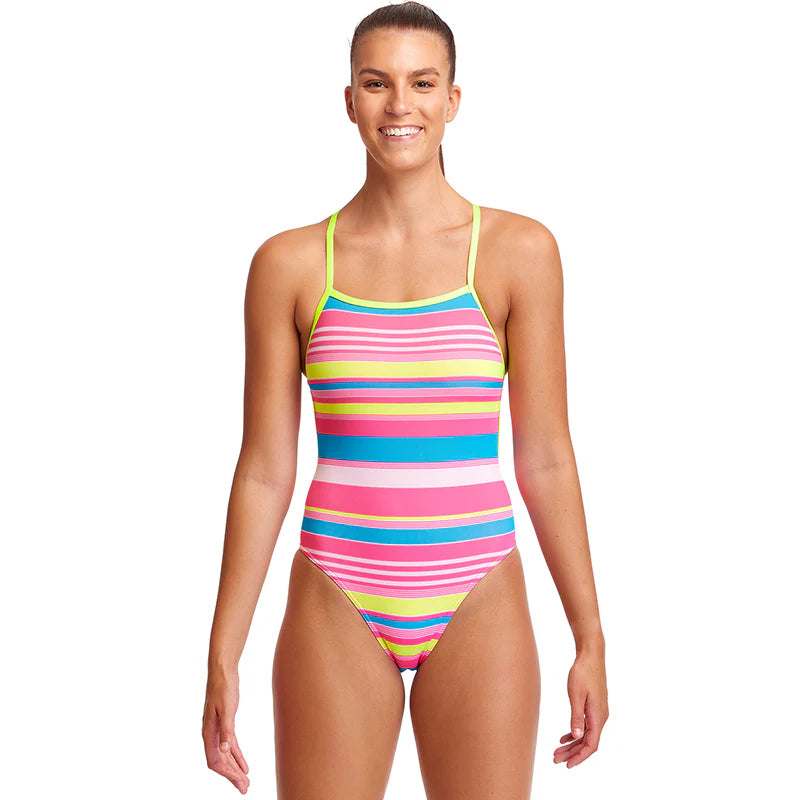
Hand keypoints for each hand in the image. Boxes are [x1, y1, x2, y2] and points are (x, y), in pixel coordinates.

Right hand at [202, 668, 250, 792]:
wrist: (223, 671)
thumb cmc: (223, 687)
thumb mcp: (227, 709)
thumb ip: (226, 730)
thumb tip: (225, 750)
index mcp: (208, 732)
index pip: (215, 761)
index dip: (227, 774)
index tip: (240, 782)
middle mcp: (210, 734)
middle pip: (220, 761)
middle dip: (232, 776)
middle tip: (245, 788)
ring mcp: (217, 729)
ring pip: (225, 755)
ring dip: (234, 769)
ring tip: (245, 781)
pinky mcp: (225, 723)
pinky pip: (230, 745)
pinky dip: (237, 756)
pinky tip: (244, 765)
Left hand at [553, 650, 608, 767]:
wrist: (591, 656)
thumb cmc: (583, 672)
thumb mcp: (575, 694)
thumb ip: (575, 716)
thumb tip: (575, 736)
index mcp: (598, 716)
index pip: (591, 745)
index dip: (580, 757)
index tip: (567, 765)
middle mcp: (601, 717)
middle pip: (587, 742)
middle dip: (572, 753)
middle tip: (556, 760)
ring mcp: (598, 712)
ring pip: (586, 735)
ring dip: (572, 744)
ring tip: (557, 751)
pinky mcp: (593, 707)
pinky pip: (585, 726)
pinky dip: (574, 733)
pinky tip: (564, 738)